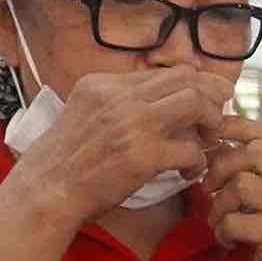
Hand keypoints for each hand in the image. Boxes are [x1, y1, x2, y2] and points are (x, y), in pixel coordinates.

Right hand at [10, 68, 231, 223]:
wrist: (46, 189)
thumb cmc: (67, 159)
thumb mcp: (86, 112)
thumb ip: (119, 102)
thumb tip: (159, 100)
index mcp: (105, 83)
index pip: (166, 71)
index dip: (195, 84)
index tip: (206, 100)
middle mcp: (120, 96)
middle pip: (188, 78)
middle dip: (212, 97)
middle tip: (215, 120)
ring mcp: (133, 124)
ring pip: (196, 103)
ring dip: (211, 122)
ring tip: (206, 142)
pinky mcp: (143, 156)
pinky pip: (190, 149)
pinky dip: (197, 161)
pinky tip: (188, 171)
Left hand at [204, 116, 261, 260]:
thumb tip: (218, 137)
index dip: (236, 128)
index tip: (213, 135)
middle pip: (252, 153)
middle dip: (221, 168)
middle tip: (210, 188)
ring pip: (240, 185)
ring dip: (219, 205)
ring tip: (221, 219)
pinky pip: (234, 220)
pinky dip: (222, 231)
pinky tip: (229, 239)